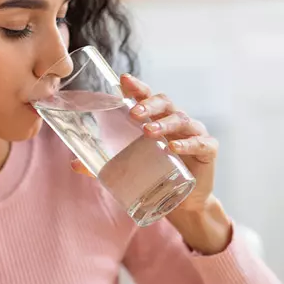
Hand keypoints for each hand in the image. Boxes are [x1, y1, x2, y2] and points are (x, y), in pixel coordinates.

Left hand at [71, 74, 232, 252]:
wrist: (185, 203)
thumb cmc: (157, 175)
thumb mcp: (130, 168)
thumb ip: (103, 166)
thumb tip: (74, 163)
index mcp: (158, 119)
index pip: (147, 96)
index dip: (137, 87)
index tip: (124, 80)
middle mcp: (176, 121)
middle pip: (165, 103)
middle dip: (149, 105)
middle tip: (134, 114)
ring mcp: (194, 133)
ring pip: (181, 119)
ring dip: (165, 124)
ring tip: (149, 132)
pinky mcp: (208, 149)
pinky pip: (200, 142)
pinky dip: (187, 144)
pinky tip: (174, 148)